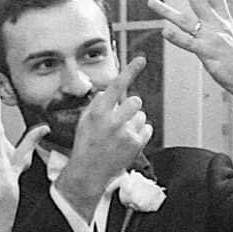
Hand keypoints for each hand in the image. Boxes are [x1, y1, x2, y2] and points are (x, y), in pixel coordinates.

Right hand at [60, 54, 153, 207]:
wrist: (89, 171)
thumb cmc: (86, 144)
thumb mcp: (85, 120)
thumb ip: (99, 104)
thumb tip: (109, 92)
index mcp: (98, 111)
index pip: (116, 85)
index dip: (130, 70)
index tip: (141, 59)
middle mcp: (112, 120)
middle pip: (135, 101)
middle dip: (130, 108)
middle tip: (120, 120)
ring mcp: (126, 133)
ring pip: (142, 115)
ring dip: (134, 122)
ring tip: (121, 134)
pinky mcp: (136, 144)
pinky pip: (147, 129)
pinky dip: (140, 133)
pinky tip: (127, 141)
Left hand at [146, 0, 232, 108]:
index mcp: (226, 21)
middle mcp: (218, 26)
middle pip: (199, 1)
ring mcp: (212, 39)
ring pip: (185, 21)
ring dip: (167, 11)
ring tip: (152, 2)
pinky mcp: (207, 54)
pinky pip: (189, 44)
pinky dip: (176, 38)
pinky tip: (164, 32)